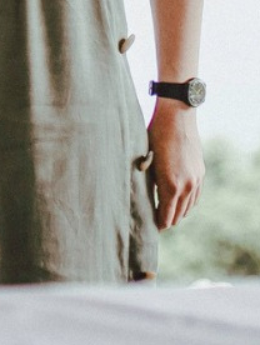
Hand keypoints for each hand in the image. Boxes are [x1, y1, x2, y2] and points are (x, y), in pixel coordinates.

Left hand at [147, 100, 204, 229]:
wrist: (177, 117)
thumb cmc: (155, 135)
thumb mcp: (147, 160)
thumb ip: (149, 180)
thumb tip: (144, 195)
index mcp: (170, 185)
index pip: (166, 215)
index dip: (159, 224)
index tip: (151, 227)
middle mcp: (186, 186)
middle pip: (178, 215)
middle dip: (167, 220)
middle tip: (157, 222)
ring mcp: (196, 180)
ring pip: (189, 207)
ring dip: (178, 212)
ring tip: (167, 213)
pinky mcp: (200, 173)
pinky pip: (196, 196)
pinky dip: (188, 203)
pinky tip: (181, 202)